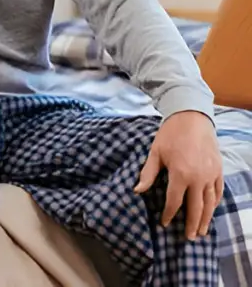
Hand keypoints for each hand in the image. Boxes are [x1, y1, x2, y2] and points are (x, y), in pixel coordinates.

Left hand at [134, 110, 223, 239]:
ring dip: (206, 219)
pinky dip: (214, 203)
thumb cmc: (170, 134)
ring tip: (202, 232)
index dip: (169, 214)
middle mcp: (199, 178)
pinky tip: (210, 211)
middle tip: (189, 238)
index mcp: (181, 174)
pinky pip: (218, 192)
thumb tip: (137, 191)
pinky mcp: (218, 170)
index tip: (164, 223)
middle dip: (192, 224)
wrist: (192, 118)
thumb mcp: (155, 153)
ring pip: (210, 203)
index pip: (175, 201)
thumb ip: (148, 174)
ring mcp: (211, 175)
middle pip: (196, 208)